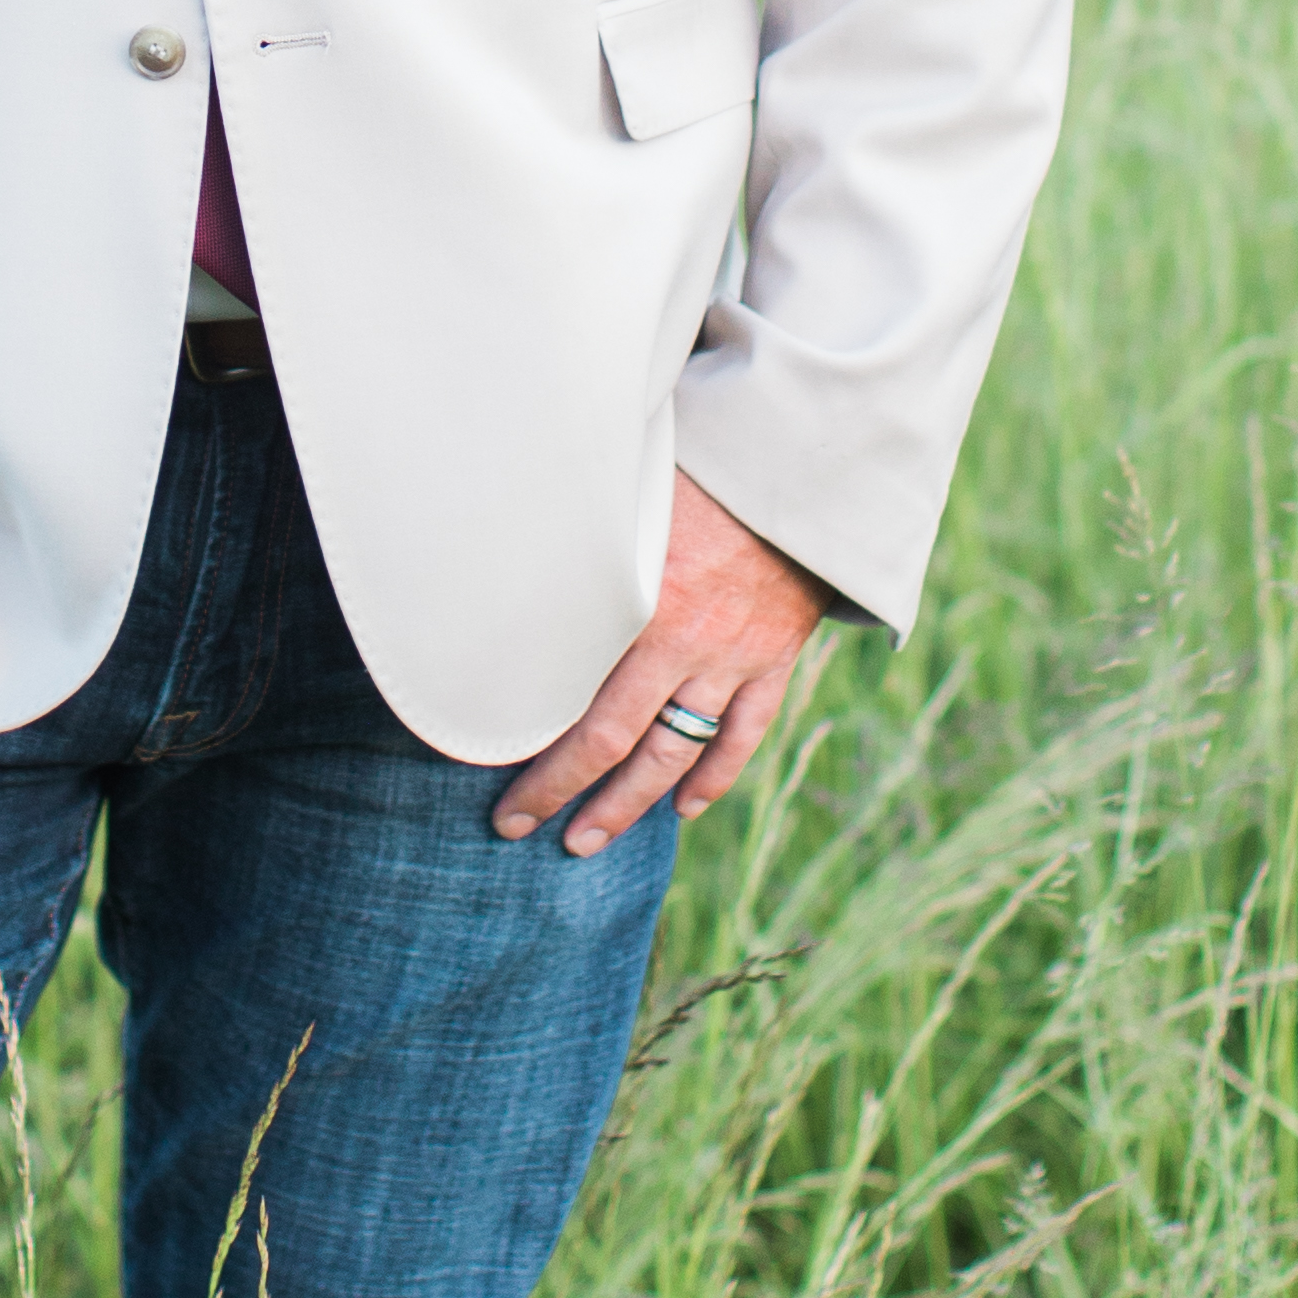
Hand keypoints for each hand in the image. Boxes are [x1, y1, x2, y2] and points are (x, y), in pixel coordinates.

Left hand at [491, 472, 832, 860]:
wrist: (800, 459)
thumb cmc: (700, 462)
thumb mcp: (626, 496)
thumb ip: (577, 541)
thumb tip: (502, 557)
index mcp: (643, 604)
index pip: (582, 710)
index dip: (539, 759)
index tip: (497, 788)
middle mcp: (688, 643)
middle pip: (618, 743)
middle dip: (565, 792)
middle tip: (520, 827)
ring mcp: (736, 657)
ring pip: (678, 753)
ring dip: (630, 803)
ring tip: (587, 839)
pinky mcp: (774, 657)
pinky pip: (743, 733)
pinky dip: (714, 775)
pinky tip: (684, 808)